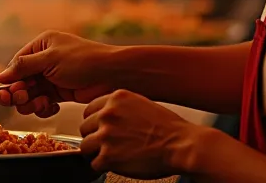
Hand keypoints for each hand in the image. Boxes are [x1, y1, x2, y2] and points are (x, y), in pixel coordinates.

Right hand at [0, 31, 116, 116]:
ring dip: (31, 102)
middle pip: (21, 81)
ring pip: (31, 94)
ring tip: (40, 103)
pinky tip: (51, 107)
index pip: (17, 64)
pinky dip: (44, 108)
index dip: (11, 80)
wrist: (112, 75)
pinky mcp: (61, 92)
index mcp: (42, 45)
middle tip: (19, 99)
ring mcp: (53, 77)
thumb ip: (24, 67)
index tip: (6, 92)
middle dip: (19, 93)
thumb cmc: (83, 60)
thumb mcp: (50, 59)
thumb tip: (1, 76)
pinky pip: (44, 102)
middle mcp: (45, 61)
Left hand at [80, 90, 195, 177]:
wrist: (180, 145)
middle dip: (95, 137)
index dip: (96, 122)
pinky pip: (94, 164)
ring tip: (111, 155)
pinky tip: (117, 164)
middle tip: (108, 144)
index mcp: (116, 99)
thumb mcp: (142, 104)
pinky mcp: (108, 156)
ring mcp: (106, 135)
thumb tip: (108, 116)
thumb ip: (121, 108)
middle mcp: (108, 114)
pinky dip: (104, 166)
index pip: (89, 110)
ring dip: (96, 152)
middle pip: (84, 128)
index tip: (100, 129)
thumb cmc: (169, 128)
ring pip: (85, 146)